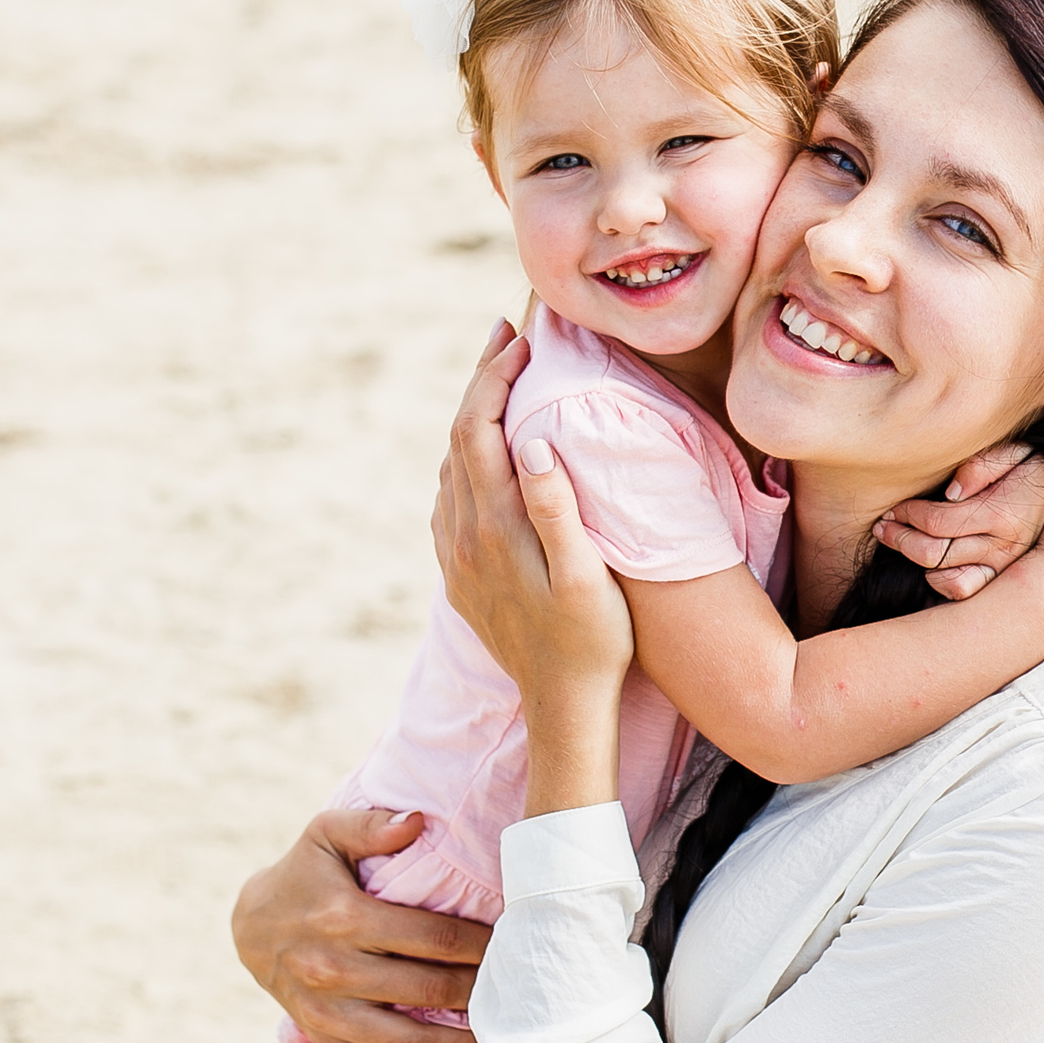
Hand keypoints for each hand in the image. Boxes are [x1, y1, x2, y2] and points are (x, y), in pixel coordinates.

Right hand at [228, 807, 492, 1042]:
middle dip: (480, 993)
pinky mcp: (326, 1041)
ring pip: (406, 1042)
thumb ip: (370, 825)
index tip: (516, 945)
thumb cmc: (303, 873)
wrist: (250, 926)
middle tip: (523, 991)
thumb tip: (417, 821)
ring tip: (504, 1040)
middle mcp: (334, 972)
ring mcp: (328, 1014)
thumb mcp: (325, 834)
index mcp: (344, 919)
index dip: (481, 945)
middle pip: (427, 990)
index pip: (431, 939)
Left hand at [433, 321, 634, 813]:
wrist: (561, 706)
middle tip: (507, 336)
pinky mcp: (461, 573)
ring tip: (500, 378)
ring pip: (451, 465)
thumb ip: (557, 509)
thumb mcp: (587, 576)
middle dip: (481, 381)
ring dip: (473, 415)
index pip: (481, 430)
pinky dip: (466, 456)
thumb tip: (533, 443)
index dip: (495, 378)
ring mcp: (457, 556)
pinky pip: (451, 497)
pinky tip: (488, 450)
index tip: (522, 340)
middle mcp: (464, 536)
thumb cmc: (592, 641)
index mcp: (494, 527)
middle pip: (458, 438)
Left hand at [872, 443, 1043, 599]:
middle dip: (900, 538)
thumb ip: (983, 465)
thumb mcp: (1014, 451)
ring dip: (914, 561)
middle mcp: (1004, 546)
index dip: (908, 515)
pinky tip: (928, 563)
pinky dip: (939, 581)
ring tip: (897, 540)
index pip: (938, 520)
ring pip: (944, 576)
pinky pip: (962, 591)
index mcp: (1002, 514)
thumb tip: (953, 491)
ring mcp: (1003, 566)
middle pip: (933, 552)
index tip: (894, 507)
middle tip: (884, 525)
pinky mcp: (1000, 577)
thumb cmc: (1031, 466)